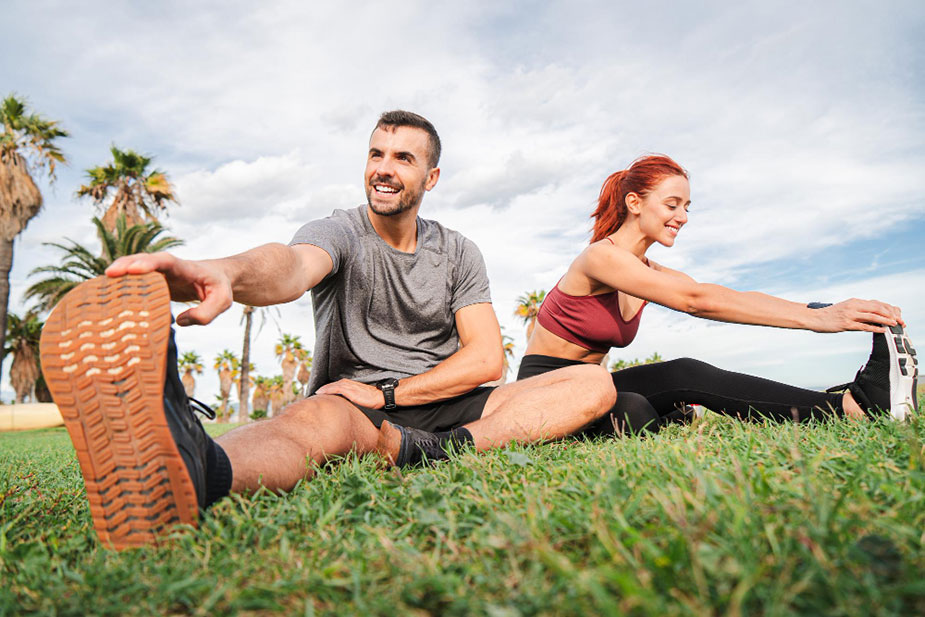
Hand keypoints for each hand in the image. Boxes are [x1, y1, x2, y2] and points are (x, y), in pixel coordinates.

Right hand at [105, 252, 232, 325]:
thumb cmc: (220, 288)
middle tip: (109, 274)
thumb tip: (179, 321)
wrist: (217, 279)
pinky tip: (106, 297)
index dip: (150, 263)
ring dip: (119, 275)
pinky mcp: (153, 285)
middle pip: (144, 261)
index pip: (166, 261)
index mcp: (185, 267)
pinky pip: (135, 283)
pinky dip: (121, 287)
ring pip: (135, 271)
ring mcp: (159, 275)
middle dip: (127, 265)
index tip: (135, 268)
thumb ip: (206, 313)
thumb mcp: (222, 302)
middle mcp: (168, 268)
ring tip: (100, 286)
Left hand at [316, 379, 383, 408]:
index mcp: (352, 385)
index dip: (329, 388)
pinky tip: (322, 392)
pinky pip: (336, 389)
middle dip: (325, 388)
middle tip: (317, 392)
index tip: (322, 391)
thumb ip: (354, 398)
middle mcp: (349, 384)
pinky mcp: (350, 391)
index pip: (338, 385)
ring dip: (324, 388)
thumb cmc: (373, 398)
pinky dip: (328, 389)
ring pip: (333, 386)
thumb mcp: (362, 397)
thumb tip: (349, 405)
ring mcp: (349, 387)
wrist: (381, 396)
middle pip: (334, 384)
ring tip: (317, 392)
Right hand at [813, 298, 903, 332]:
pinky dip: (875, 328)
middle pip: (878, 308)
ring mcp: (850, 315)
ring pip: (873, 316)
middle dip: (891, 315)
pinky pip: (864, 326)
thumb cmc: (829, 315)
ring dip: (886, 321)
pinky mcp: (846, 324)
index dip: (889, 309)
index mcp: (854, 301)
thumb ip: (857, 310)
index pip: (877, 303)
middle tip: (899, 321)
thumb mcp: (844, 308)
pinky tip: (882, 330)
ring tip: (894, 325)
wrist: (813, 317)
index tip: (896, 315)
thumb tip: (870, 315)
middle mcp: (853, 306)